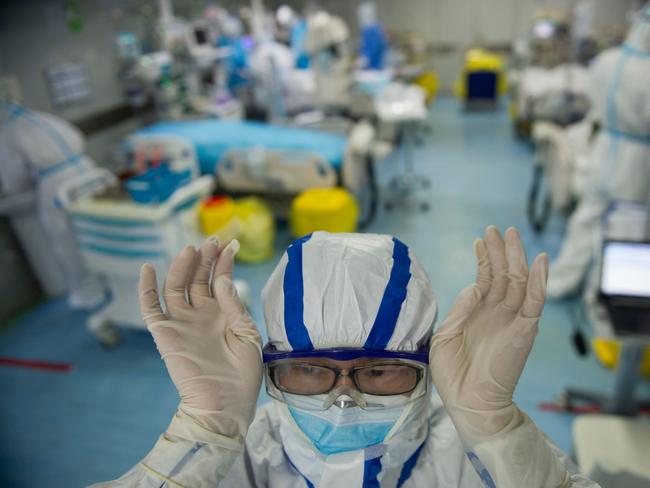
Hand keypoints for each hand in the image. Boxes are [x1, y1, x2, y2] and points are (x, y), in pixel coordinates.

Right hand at [138, 238, 261, 440]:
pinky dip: (146, 288)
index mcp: (223, 314)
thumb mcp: (248, 334)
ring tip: (191, 250)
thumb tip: (221, 278)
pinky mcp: (165, 333)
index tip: (231, 244)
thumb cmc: (243, 374)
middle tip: (211, 240)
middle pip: (198, 279)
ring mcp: (182, 322)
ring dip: (182, 267)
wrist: (225, 404)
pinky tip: (148, 268)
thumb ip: (234, 305)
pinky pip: (150, 307)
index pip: (220, 280)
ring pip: (177, 287)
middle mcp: (202, 315)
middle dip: (205, 259)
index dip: (224, 262)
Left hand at [429, 226, 547, 444]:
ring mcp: (511, 320)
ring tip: (510, 234)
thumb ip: (460, 308)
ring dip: (515, 257)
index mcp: (477, 314)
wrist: (468, 402)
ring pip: (518, 281)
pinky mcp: (524, 330)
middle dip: (499, 251)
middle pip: (502, 275)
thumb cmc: (453, 374)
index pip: (485, 280)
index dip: (483, 259)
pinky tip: (539, 261)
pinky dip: (538, 281)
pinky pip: (535, 302)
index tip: (480, 240)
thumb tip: (474, 286)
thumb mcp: (445, 335)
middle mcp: (496, 313)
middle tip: (496, 229)